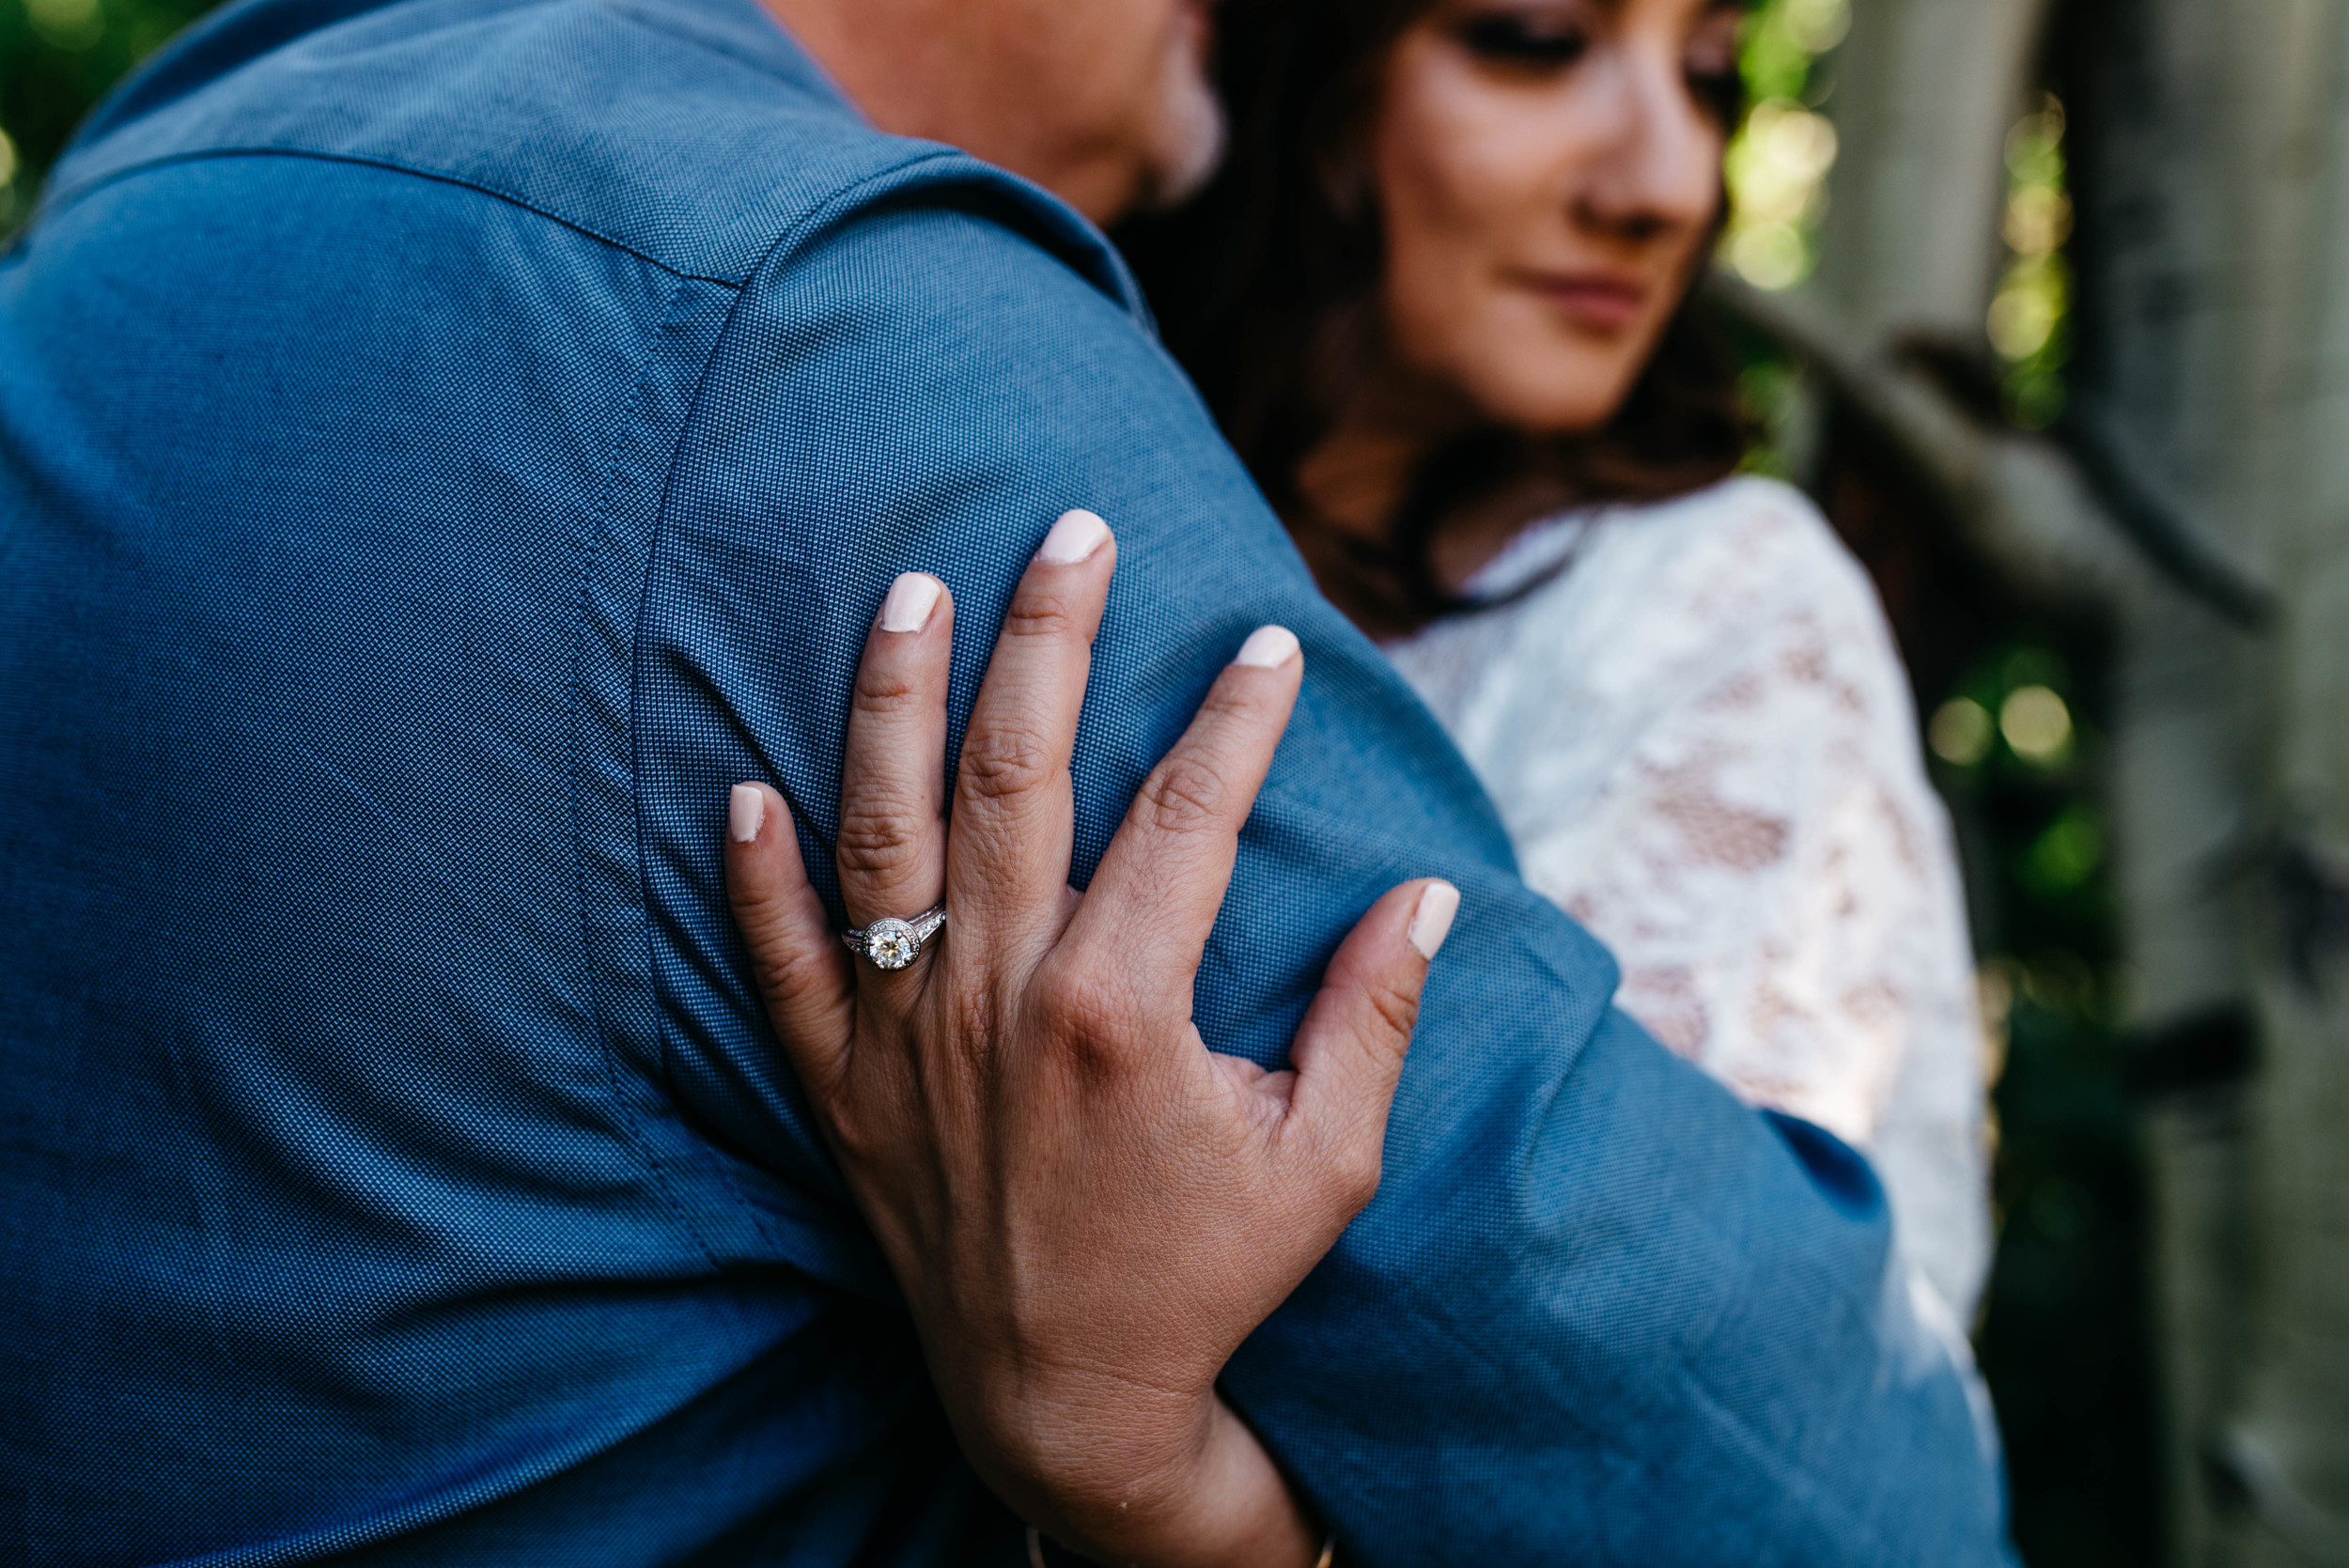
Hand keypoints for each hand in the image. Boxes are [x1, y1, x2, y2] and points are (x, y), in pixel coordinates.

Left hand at [723, 511, 1457, 1566]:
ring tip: (909, 589)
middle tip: (1072, 529)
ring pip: (885, 831)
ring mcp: (907, 1036)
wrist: (1068, 1404)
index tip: (1266, 642)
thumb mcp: (1325, 1161)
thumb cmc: (1207, 1281)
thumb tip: (1428, 895)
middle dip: (1049, 633)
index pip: (1186, 811)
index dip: (1235, 716)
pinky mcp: (844, 1087)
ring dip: (891, 699)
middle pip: (1014, 769)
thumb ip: (1371, 1016)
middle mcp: (997, 997)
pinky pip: (780, 963)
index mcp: (1122, 1006)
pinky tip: (743, 786)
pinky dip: (754, 876)